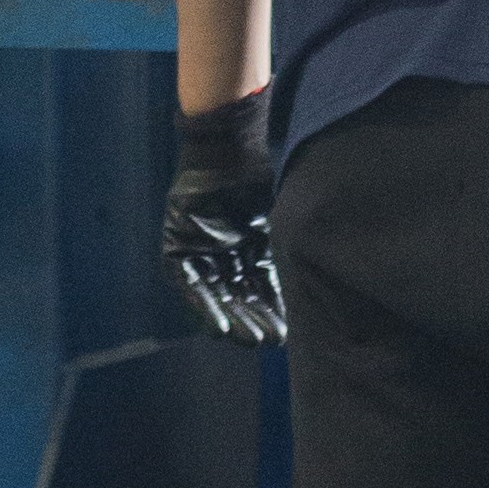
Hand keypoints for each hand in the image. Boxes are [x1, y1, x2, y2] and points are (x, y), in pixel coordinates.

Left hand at [163, 95, 284, 344]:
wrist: (229, 146)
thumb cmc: (258, 176)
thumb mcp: (276, 221)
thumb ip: (283, 253)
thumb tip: (311, 286)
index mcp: (250, 246)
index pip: (261, 287)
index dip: (272, 311)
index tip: (286, 334)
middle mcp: (225, 252)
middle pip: (237, 295)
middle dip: (252, 319)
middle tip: (267, 341)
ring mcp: (200, 250)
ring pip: (215, 295)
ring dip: (230, 318)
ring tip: (247, 339)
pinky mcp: (177, 246)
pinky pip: (187, 282)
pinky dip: (201, 304)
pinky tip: (217, 325)